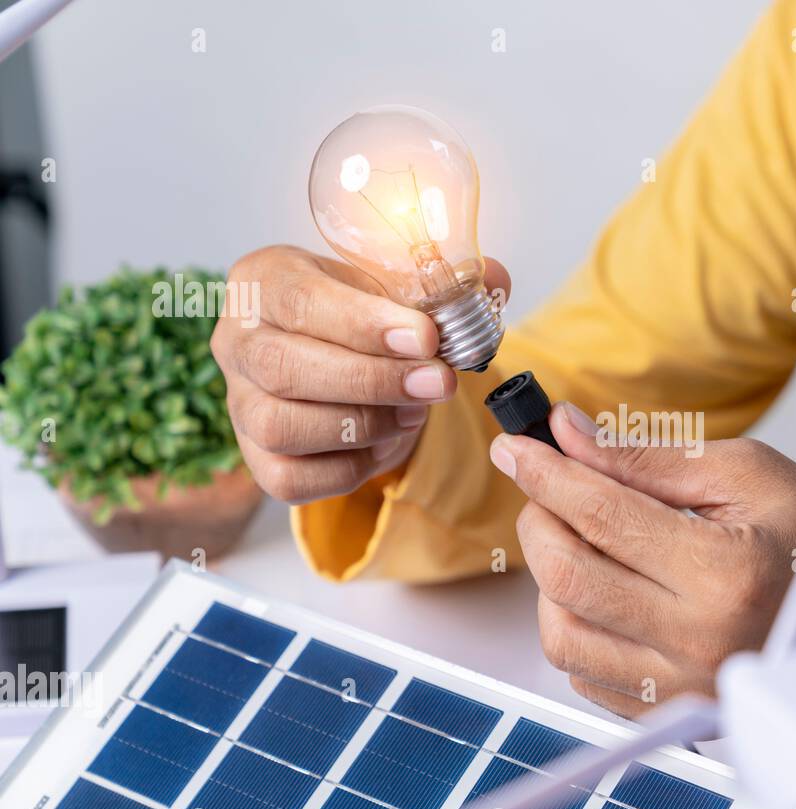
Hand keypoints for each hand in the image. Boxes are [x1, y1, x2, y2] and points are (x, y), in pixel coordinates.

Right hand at [211, 245, 509, 502]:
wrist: (342, 359)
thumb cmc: (364, 316)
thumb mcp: (397, 285)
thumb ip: (444, 283)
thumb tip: (493, 279)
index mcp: (264, 279)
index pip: (301, 300)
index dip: (365, 323)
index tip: (427, 338)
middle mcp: (235, 340)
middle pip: (286, 367)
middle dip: (374, 379)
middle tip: (439, 382)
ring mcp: (239, 404)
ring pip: (285, 426)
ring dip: (365, 423)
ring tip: (413, 410)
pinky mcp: (257, 460)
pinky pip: (295, 477)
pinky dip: (351, 466)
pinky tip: (386, 440)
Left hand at [489, 402, 795, 717]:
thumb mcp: (744, 473)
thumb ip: (647, 458)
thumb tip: (568, 434)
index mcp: (725, 574)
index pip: (601, 516)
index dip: (547, 473)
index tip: (517, 444)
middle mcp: (700, 642)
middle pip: (567, 578)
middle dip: (540, 520)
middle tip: (549, 486)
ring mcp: (684, 688)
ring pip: (562, 635)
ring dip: (550, 577)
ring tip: (580, 538)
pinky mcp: (673, 714)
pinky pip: (585, 673)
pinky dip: (575, 622)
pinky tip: (607, 586)